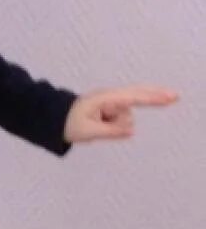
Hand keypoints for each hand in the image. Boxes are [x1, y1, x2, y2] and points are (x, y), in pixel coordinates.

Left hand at [64, 85, 178, 143]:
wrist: (53, 118)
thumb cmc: (68, 124)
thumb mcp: (87, 132)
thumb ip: (110, 132)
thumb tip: (131, 130)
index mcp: (103, 100)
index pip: (131, 98)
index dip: (150, 98)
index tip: (166, 98)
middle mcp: (109, 98)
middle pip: (138, 95)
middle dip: (155, 97)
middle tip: (176, 96)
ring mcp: (110, 102)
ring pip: (126, 117)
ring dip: (115, 127)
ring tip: (94, 127)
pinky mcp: (110, 108)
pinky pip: (121, 118)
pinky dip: (117, 125)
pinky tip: (103, 126)